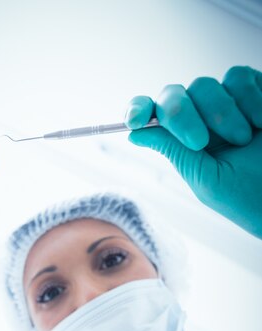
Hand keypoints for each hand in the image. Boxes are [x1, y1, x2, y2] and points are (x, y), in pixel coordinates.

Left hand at [125, 66, 261, 238]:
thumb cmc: (247, 197)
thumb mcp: (205, 178)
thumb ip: (174, 150)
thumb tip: (135, 132)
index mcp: (183, 142)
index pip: (152, 115)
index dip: (138, 110)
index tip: (135, 119)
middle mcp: (201, 119)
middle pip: (174, 95)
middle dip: (181, 115)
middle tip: (200, 142)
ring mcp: (227, 104)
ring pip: (206, 85)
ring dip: (222, 113)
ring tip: (243, 140)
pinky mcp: (255, 93)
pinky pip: (240, 78)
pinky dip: (250, 98)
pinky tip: (261, 122)